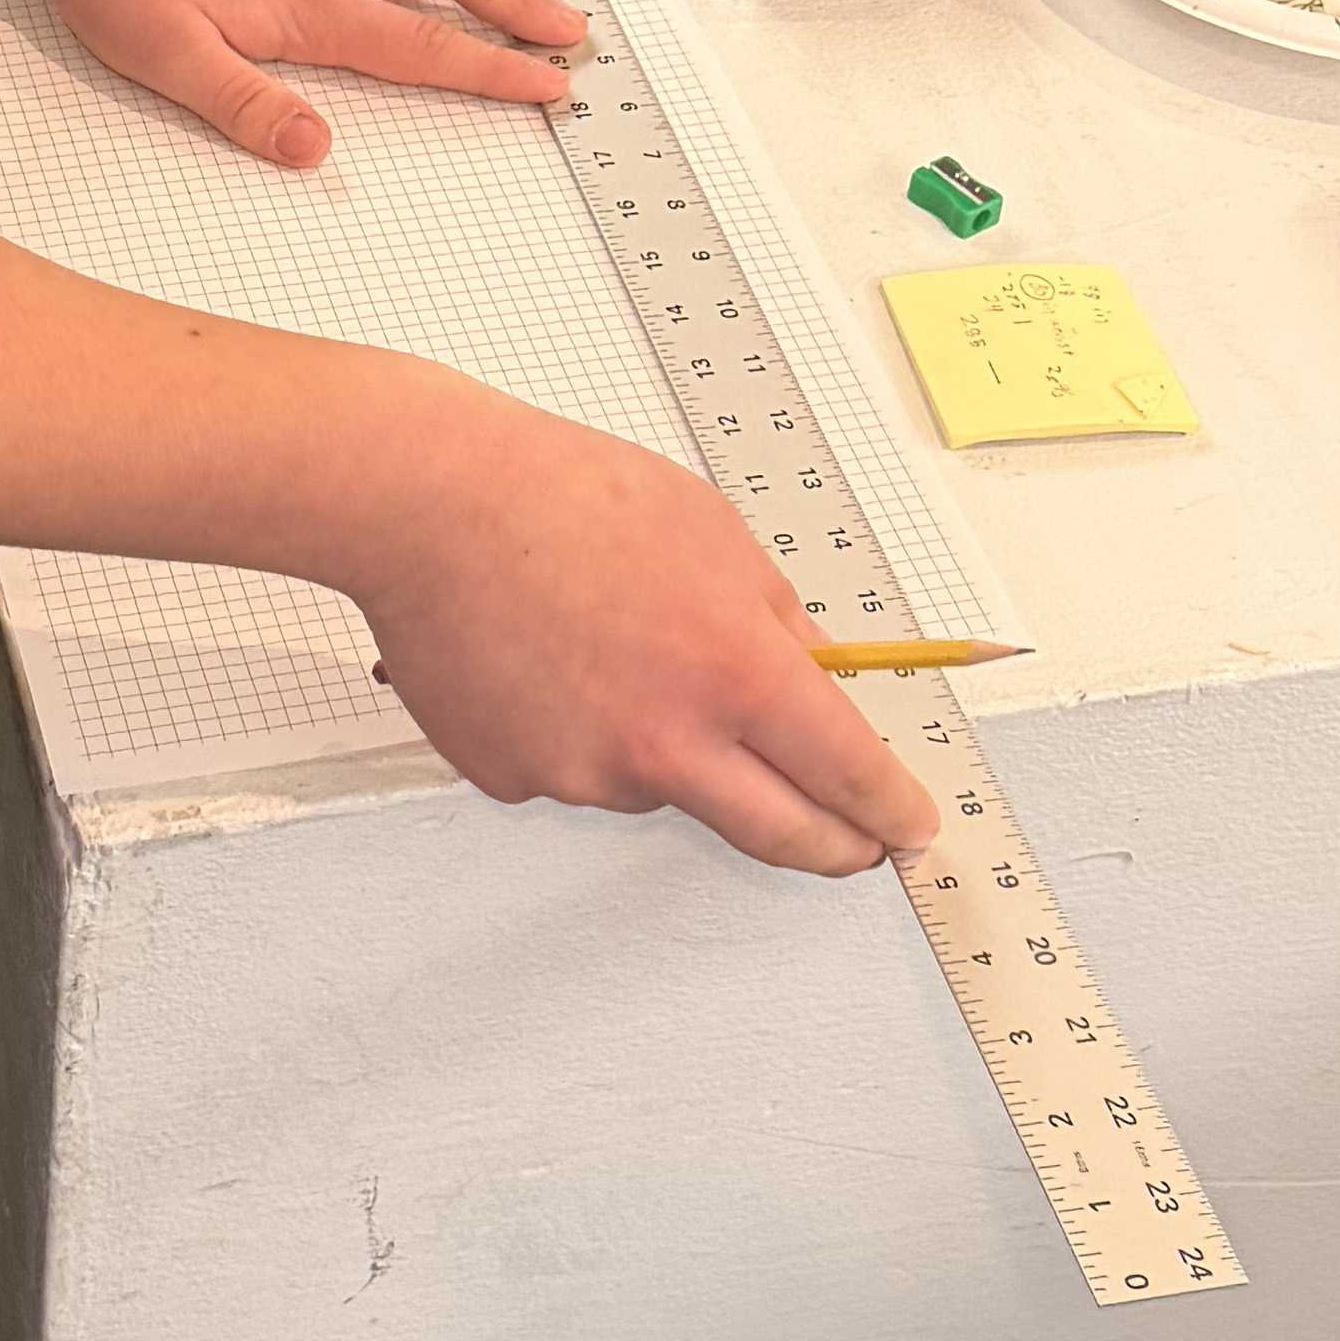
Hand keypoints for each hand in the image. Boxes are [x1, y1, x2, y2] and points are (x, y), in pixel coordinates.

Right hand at [351, 391, 943, 874]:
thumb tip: (817, 679)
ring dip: (673, 748)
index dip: (892, 808)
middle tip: (853, 841)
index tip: (909, 825)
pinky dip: (582, 734)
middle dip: (836, 846)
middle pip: (785, 836)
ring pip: (668, 786)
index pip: (848, 772)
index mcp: (737, 672)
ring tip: (612, 642)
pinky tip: (549, 658)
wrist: (430, 502)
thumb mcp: (713, 532)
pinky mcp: (521, 781)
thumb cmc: (562, 494)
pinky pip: (581, 773)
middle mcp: (669, 742)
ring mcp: (590, 774)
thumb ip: (777, 619)